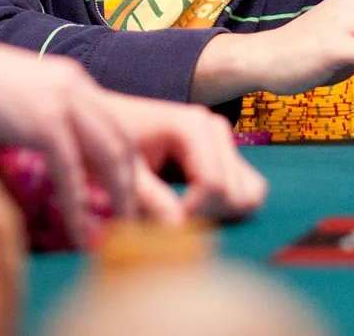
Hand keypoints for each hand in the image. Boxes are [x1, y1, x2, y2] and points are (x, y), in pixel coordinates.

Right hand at [0, 24, 139, 243]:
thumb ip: (29, 143)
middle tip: (130, 227)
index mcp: (69, 81)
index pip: (113, 127)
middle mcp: (75, 84)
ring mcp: (63, 97)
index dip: (122, 169)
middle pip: (124, 142)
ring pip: (112, 156)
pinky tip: (80, 236)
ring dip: (118, 201)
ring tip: (116, 238)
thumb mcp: (6, 116)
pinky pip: (73, 171)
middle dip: (131, 188)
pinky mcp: (43, 118)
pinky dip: (79, 207)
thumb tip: (30, 184)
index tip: (120, 205)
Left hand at [96, 92, 267, 222]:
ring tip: (184, 216)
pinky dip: (229, 208)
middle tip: (166, 222)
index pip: (214, 186)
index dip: (190, 216)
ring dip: (221, 215)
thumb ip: (149, 199)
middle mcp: (215, 128)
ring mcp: (223, 141)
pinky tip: (196, 209)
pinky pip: (250, 190)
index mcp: (193, 126)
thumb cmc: (107, 146)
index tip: (158, 227)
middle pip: (234, 193)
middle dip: (203, 217)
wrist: (103, 123)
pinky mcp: (226, 155)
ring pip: (249, 194)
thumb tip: (177, 229)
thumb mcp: (123, 173)